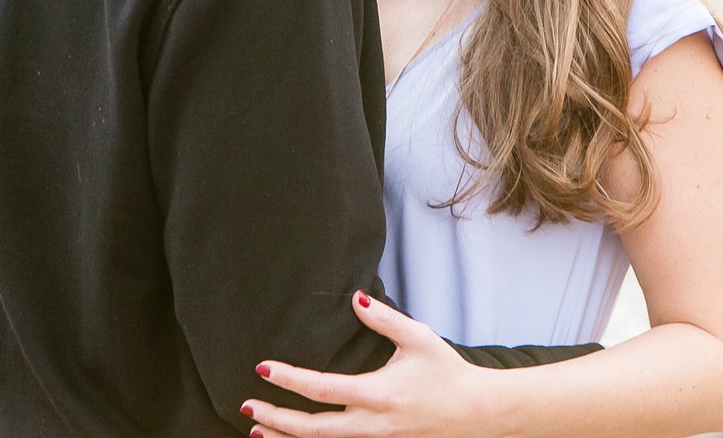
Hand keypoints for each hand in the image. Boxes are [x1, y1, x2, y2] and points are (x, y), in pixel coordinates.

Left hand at [241, 291, 488, 437]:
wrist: (475, 414)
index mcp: (378, 394)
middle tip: (247, 404)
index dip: (290, 379)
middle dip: (276, 418)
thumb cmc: (446, 372)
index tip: (263, 368)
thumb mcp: (418, 338)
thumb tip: (356, 298)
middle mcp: (372, 424)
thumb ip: (384, 319)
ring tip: (257, 429)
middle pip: (313, 429)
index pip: (322, 388)